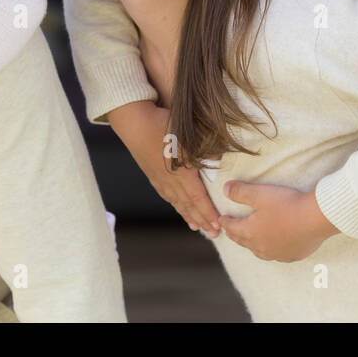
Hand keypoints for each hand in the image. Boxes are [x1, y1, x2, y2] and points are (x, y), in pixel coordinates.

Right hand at [110, 101, 221, 237]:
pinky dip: (175, 204)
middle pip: (189, 205)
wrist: (135, 123)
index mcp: (182, 173)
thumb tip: (222, 155)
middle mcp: (170, 180)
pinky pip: (166, 195)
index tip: (219, 225)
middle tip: (214, 234)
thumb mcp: (188, 136)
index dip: (208, 213)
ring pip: (176, 202)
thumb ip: (207, 148)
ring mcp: (159, 179)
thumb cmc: (162, 127)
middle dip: (202, 220)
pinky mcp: (152, 174)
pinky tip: (177, 205)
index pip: (198, 198)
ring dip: (188, 215)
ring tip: (196, 226)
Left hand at [219, 181, 339, 262]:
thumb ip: (240, 191)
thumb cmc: (287, 204)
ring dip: (252, 245)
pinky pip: (277, 255)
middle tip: (230, 230)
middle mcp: (261, 247)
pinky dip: (271, 249)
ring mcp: (278, 253)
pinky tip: (275, 246)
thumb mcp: (259, 194)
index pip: (232, 227)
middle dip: (235, 234)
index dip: (225, 222)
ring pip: (259, 251)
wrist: (315, 218)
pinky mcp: (292, 255)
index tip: (221, 219)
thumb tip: (225, 189)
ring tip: (250, 240)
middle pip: (243, 241)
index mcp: (251, 232)